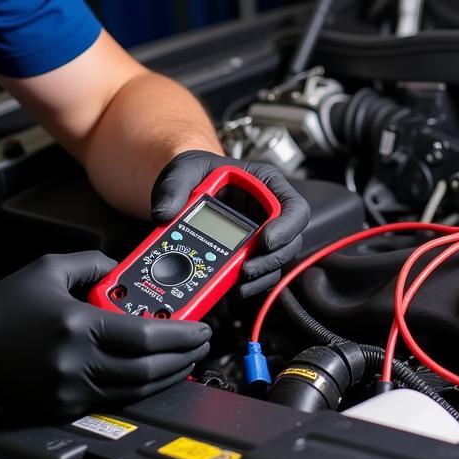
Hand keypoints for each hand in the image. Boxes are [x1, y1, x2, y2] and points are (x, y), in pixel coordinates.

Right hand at [0, 251, 209, 415]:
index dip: (180, 334)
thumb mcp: (53, 268)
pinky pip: (114, 398)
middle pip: (147, 369)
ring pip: (135, 388)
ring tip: (186, 357)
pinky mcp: (64, 404)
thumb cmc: (5, 308)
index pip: (144, 337)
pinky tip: (154, 372)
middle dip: (183, 356)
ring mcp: (70, 389)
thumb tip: (126, 268)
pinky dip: (140, 385)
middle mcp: (77, 362)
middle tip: (202, 343)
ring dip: (167, 374)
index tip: (200, 327)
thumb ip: (96, 263)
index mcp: (77, 326)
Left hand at [151, 151, 309, 296]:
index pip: (293, 206)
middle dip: (270, 260)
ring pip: (275, 263)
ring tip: (236, 285)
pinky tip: (230, 288)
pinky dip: (247, 285)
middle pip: (289, 242)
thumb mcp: (185, 170)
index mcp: (265, 183)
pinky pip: (258, 275)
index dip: (286, 226)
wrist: (187, 187)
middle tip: (246, 270)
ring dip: (259, 278)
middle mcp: (269, 211)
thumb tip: (164, 213)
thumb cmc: (196, 172)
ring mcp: (262, 235)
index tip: (265, 240)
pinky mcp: (249, 254)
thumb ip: (175, 186)